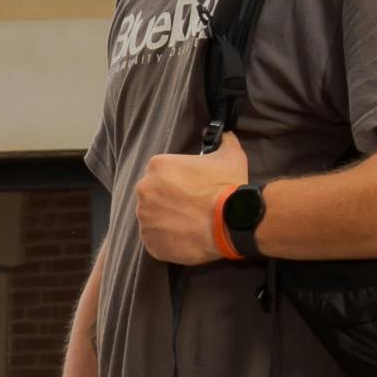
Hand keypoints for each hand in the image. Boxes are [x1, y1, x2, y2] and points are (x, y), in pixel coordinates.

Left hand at [132, 134, 251, 267]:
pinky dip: (167, 241)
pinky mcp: (150, 242)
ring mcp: (145, 218)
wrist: (232, 221)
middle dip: (168, 201)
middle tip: (191, 207)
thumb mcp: (230, 155)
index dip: (178, 182)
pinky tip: (185, 238)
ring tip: (189, 224)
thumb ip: (223, 141)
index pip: (162, 173)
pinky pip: (155, 240)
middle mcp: (144, 189)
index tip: (192, 189)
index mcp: (157, 166)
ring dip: (166, 221)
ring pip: (152, 218)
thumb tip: (223, 134)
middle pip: (153, 195)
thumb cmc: (228, 186)